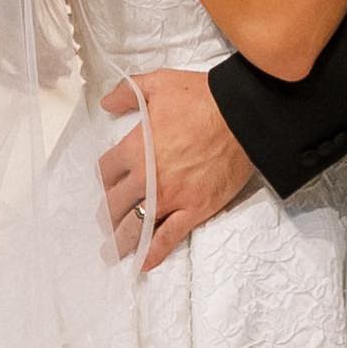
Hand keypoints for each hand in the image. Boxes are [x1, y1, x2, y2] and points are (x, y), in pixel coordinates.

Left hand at [98, 67, 260, 269]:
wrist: (242, 116)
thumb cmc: (201, 98)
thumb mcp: (159, 84)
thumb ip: (128, 93)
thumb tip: (106, 103)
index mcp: (134, 148)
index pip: (105, 172)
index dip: (104, 179)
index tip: (107, 184)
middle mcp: (147, 178)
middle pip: (114, 204)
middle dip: (106, 215)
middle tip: (104, 223)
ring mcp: (171, 197)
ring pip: (135, 227)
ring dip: (120, 241)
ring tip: (111, 251)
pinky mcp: (194, 210)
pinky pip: (168, 238)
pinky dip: (153, 253)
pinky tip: (142, 263)